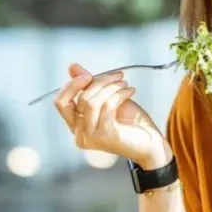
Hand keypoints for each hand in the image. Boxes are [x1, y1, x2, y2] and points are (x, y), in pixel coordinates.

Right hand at [53, 63, 171, 168]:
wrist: (150, 144)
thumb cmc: (130, 123)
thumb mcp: (108, 99)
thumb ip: (89, 85)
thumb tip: (72, 67)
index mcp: (77, 126)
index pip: (61, 103)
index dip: (72, 85)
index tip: (88, 75)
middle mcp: (80, 134)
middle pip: (80, 99)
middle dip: (99, 82)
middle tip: (117, 75)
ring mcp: (91, 137)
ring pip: (92, 102)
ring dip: (111, 86)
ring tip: (125, 83)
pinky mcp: (104, 135)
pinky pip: (107, 106)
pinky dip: (119, 94)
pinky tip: (130, 91)